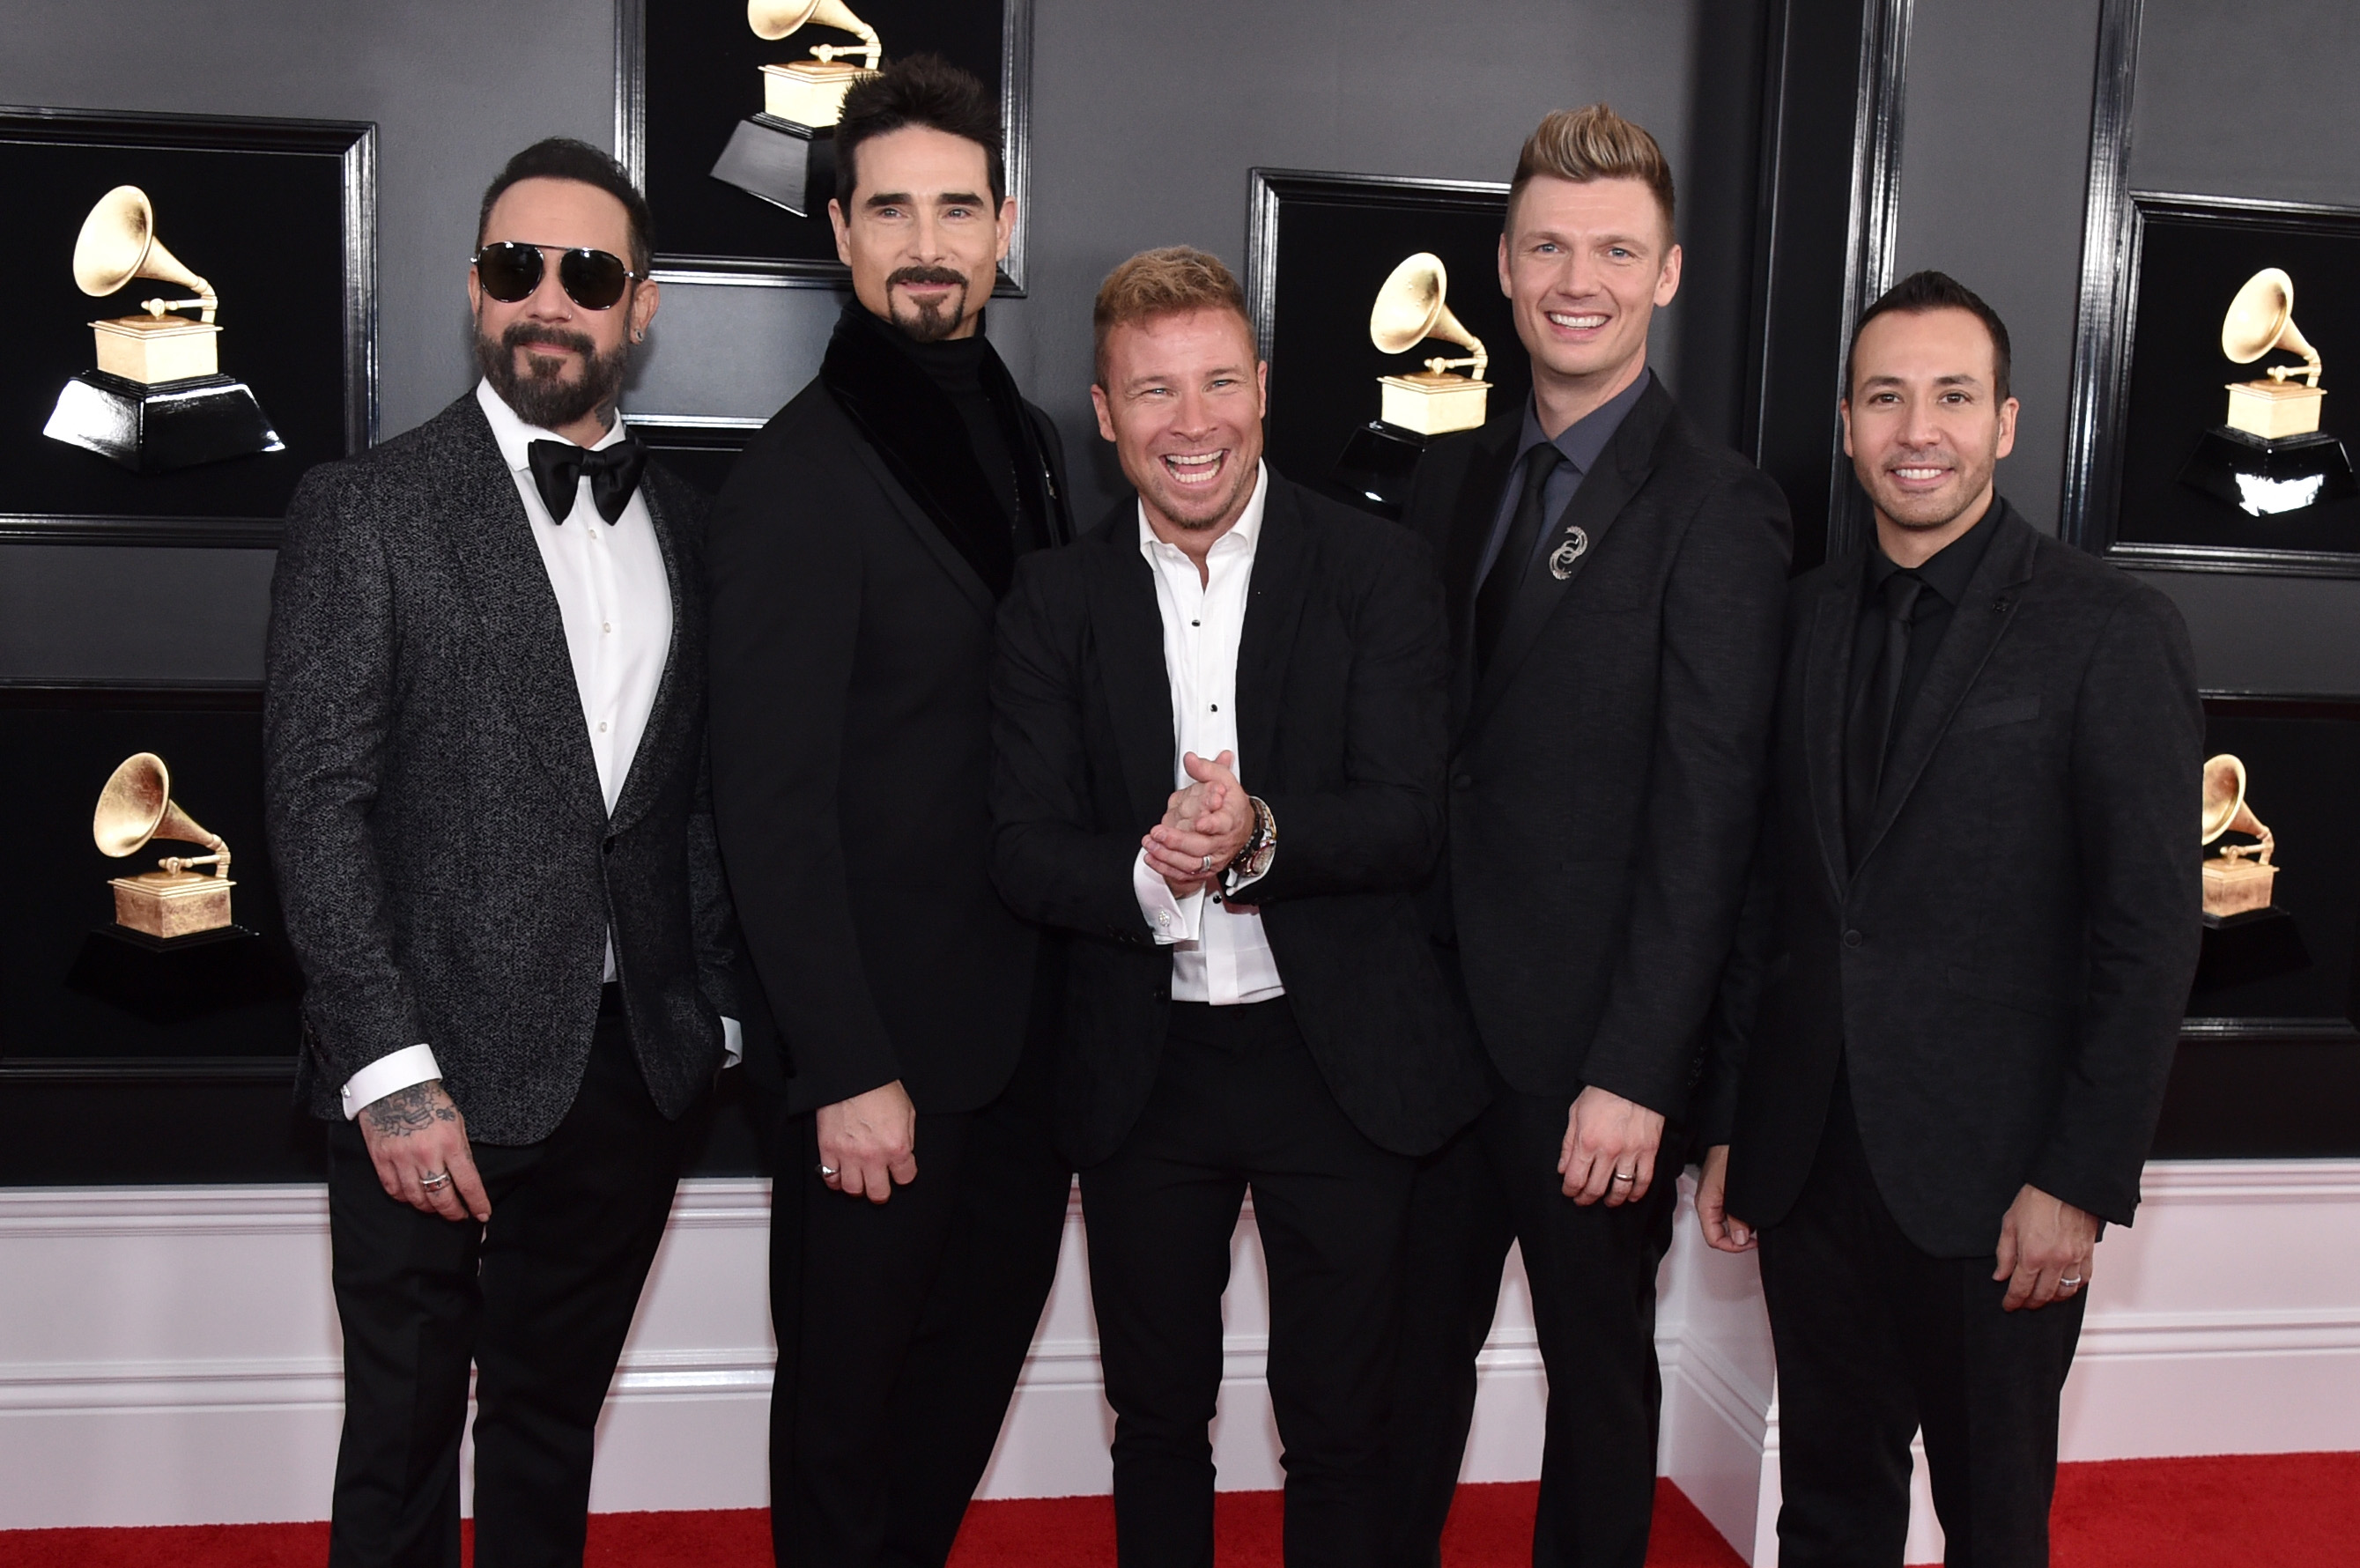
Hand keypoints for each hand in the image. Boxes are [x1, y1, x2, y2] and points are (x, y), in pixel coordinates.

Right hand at [358, 1080, 489, 1222]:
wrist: (394, 1086)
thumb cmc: (429, 1101)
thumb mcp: (456, 1122)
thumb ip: (460, 1151)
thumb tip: (465, 1179)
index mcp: (450, 1142)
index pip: (468, 1183)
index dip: (477, 1203)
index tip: (483, 1215)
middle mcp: (426, 1154)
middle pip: (441, 1198)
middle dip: (453, 1212)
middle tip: (459, 1216)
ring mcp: (401, 1158)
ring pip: (417, 1199)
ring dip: (430, 1208)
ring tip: (437, 1208)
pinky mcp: (381, 1159)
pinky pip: (394, 1190)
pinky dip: (405, 1198)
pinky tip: (413, 1198)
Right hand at [817, 1079, 917, 1202]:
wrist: (852, 1074)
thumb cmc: (880, 1087)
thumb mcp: (907, 1112)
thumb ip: (907, 1138)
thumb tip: (903, 1155)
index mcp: (897, 1146)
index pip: (905, 1178)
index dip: (903, 1174)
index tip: (899, 1171)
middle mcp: (873, 1155)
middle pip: (878, 1193)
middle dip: (881, 1191)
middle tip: (879, 1184)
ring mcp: (848, 1154)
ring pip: (852, 1190)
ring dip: (857, 1186)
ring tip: (859, 1178)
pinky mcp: (828, 1149)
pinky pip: (829, 1177)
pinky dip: (835, 1179)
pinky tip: (840, 1172)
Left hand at [1142, 750, 1252, 889]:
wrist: (1244, 828)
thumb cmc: (1232, 805)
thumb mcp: (1225, 781)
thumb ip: (1206, 769)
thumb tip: (1190, 759)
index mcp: (1230, 819)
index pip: (1223, 823)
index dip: (1211, 824)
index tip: (1199, 822)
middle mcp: (1222, 841)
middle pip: (1201, 846)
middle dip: (1177, 841)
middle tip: (1158, 833)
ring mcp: (1214, 857)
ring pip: (1191, 864)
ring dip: (1168, 856)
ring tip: (1151, 844)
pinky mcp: (1206, 868)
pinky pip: (1186, 874)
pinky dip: (1166, 868)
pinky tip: (1152, 858)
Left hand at [1558, 1085, 1666, 1205]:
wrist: (1633, 1078)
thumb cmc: (1602, 1092)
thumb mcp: (1576, 1113)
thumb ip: (1568, 1144)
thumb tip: (1562, 1168)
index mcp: (1587, 1141)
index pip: (1575, 1178)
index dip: (1570, 1191)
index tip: (1569, 1192)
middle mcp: (1608, 1151)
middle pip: (1596, 1188)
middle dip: (1586, 1198)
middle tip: (1583, 1200)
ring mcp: (1630, 1152)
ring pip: (1620, 1189)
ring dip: (1612, 1200)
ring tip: (1607, 1201)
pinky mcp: (1649, 1151)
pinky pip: (1644, 1180)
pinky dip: (1637, 1193)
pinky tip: (1630, 1196)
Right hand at [1695, 1144, 1754, 1251]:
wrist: (1730, 1136)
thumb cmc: (1729, 1156)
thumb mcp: (1736, 1192)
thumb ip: (1737, 1217)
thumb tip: (1739, 1238)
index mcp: (1705, 1205)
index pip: (1714, 1239)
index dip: (1733, 1246)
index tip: (1751, 1243)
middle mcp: (1708, 1203)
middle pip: (1720, 1233)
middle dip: (1740, 1237)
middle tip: (1757, 1235)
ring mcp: (1715, 1197)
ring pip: (1726, 1223)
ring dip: (1743, 1226)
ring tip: (1757, 1220)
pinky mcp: (1723, 1191)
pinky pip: (1730, 1211)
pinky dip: (1743, 1215)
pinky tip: (1753, 1210)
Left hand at [1994, 1184, 2097, 1310]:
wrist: (2065, 1185)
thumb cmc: (2037, 1198)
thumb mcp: (2010, 1224)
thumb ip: (2005, 1254)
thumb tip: (2000, 1275)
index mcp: (2032, 1255)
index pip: (2021, 1289)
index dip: (2013, 1301)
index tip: (2008, 1305)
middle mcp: (2055, 1261)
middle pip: (2043, 1295)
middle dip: (2031, 1303)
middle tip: (2023, 1303)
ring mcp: (2074, 1259)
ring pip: (2065, 1292)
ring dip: (2052, 1299)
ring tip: (2043, 1297)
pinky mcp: (2088, 1253)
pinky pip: (2083, 1280)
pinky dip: (2074, 1288)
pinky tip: (2064, 1286)